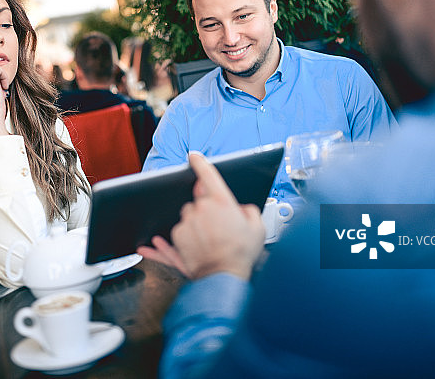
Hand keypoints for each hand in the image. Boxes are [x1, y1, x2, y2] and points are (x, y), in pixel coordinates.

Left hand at [138, 152, 264, 280]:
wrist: (223, 277)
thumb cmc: (241, 254)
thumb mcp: (258, 229)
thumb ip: (250, 211)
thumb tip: (243, 209)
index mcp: (222, 202)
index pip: (208, 175)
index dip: (200, 163)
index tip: (194, 157)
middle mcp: (201, 209)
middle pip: (197, 201)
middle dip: (205, 209)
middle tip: (217, 226)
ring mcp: (187, 223)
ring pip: (188, 217)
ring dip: (194, 224)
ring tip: (208, 241)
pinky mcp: (177, 237)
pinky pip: (176, 233)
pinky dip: (178, 238)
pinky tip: (176, 245)